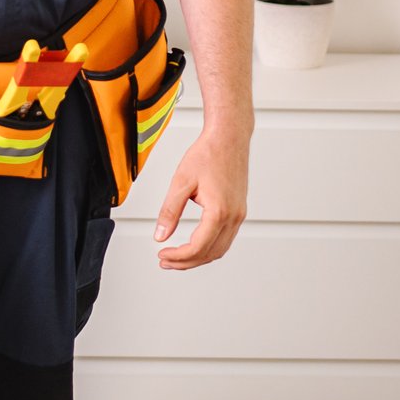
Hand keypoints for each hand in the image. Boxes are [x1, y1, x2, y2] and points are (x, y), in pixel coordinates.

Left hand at [153, 126, 247, 269]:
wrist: (229, 137)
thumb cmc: (208, 154)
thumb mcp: (181, 182)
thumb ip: (169, 211)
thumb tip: (160, 236)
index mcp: (219, 211)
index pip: (198, 247)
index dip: (178, 256)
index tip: (162, 254)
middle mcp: (233, 217)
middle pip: (210, 254)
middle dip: (186, 262)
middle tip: (165, 261)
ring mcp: (239, 215)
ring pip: (220, 250)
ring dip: (198, 258)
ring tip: (177, 257)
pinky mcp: (239, 211)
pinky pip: (225, 239)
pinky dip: (209, 247)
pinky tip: (194, 245)